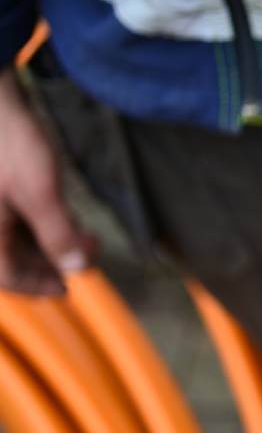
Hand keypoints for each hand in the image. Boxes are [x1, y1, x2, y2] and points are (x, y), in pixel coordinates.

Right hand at [0, 69, 91, 293]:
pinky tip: (58, 215)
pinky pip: (9, 217)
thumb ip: (58, 234)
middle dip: (48, 259)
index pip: (8, 277)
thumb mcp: (41, 192)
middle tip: (82, 256)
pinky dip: (33, 222)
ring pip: (10, 236)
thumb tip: (76, 267)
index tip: (67, 288)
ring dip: (44, 240)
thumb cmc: (10, 144)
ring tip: (78, 235)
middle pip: (9, 257)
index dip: (39, 285)